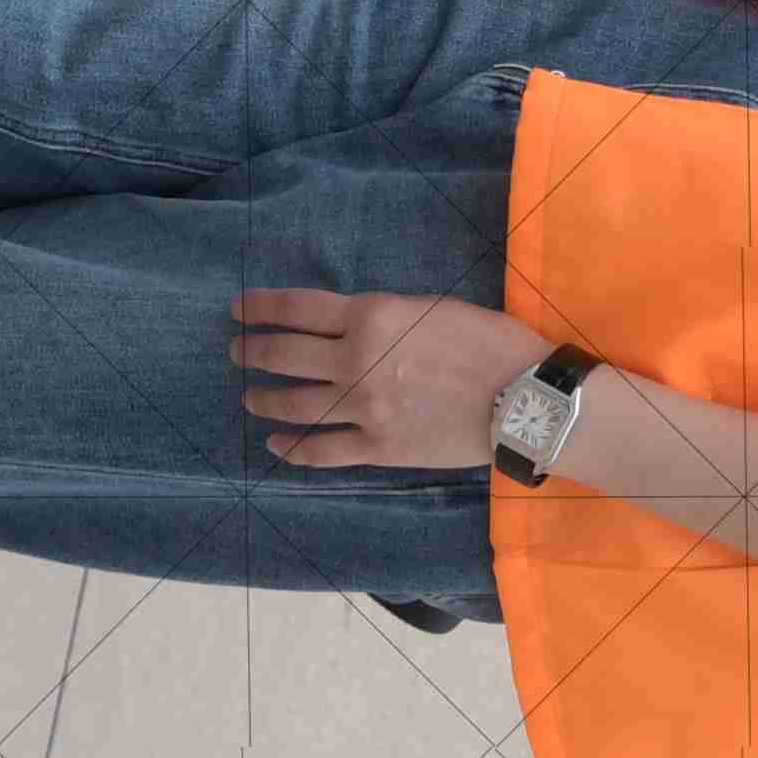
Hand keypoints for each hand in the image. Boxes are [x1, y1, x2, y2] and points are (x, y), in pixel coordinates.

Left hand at [231, 289, 550, 470]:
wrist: (521, 397)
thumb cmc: (487, 341)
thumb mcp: (430, 307)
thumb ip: (384, 316)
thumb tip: (353, 326)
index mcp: (371, 316)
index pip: (297, 308)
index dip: (260, 307)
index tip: (238, 309)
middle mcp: (355, 360)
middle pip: (284, 354)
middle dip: (252, 351)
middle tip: (236, 350)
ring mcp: (362, 408)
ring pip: (295, 404)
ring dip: (264, 399)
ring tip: (249, 397)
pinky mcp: (377, 447)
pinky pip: (321, 450)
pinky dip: (292, 448)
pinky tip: (276, 444)